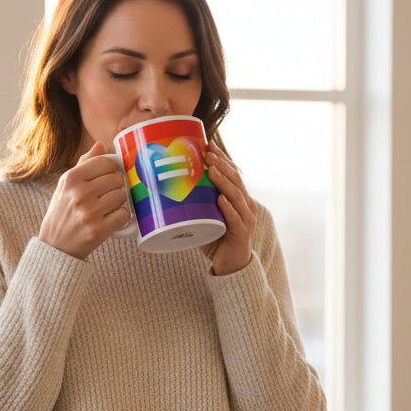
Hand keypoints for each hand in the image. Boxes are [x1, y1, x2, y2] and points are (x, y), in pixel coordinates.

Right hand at [39, 142, 129, 259]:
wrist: (54, 247)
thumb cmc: (62, 213)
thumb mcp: (65, 186)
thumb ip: (83, 165)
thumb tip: (101, 145)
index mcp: (70, 178)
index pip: (106, 163)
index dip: (110, 171)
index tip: (106, 180)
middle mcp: (79, 193)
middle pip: (117, 179)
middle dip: (115, 188)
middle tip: (105, 197)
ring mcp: (88, 213)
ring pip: (121, 196)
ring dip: (118, 203)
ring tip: (106, 209)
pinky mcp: (98, 231)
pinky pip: (123, 215)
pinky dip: (121, 218)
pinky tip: (110, 220)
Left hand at [202, 142, 256, 274]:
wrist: (231, 266)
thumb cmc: (216, 240)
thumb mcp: (204, 218)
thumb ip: (193, 205)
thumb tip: (164, 194)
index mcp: (238, 198)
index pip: (232, 173)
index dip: (223, 158)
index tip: (209, 144)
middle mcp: (245, 205)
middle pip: (235, 180)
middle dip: (222, 164)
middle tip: (208, 152)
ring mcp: (246, 219)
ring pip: (236, 195)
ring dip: (224, 181)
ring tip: (212, 170)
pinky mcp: (242, 234)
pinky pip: (235, 218)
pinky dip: (228, 208)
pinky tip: (221, 199)